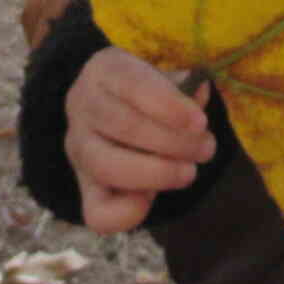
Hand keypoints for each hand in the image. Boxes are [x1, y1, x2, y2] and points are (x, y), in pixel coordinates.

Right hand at [64, 47, 215, 233]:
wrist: (109, 111)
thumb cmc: (144, 93)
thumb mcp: (160, 78)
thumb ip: (181, 87)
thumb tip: (200, 93)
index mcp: (105, 70)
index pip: (131, 83)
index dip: (167, 104)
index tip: (200, 122)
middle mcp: (82, 105)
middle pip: (122, 125)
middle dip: (173, 141)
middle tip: (206, 148)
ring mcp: (78, 146)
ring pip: (106, 164)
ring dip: (157, 172)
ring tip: (189, 171)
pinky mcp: (83, 185)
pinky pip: (97, 211)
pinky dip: (127, 212)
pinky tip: (151, 199)